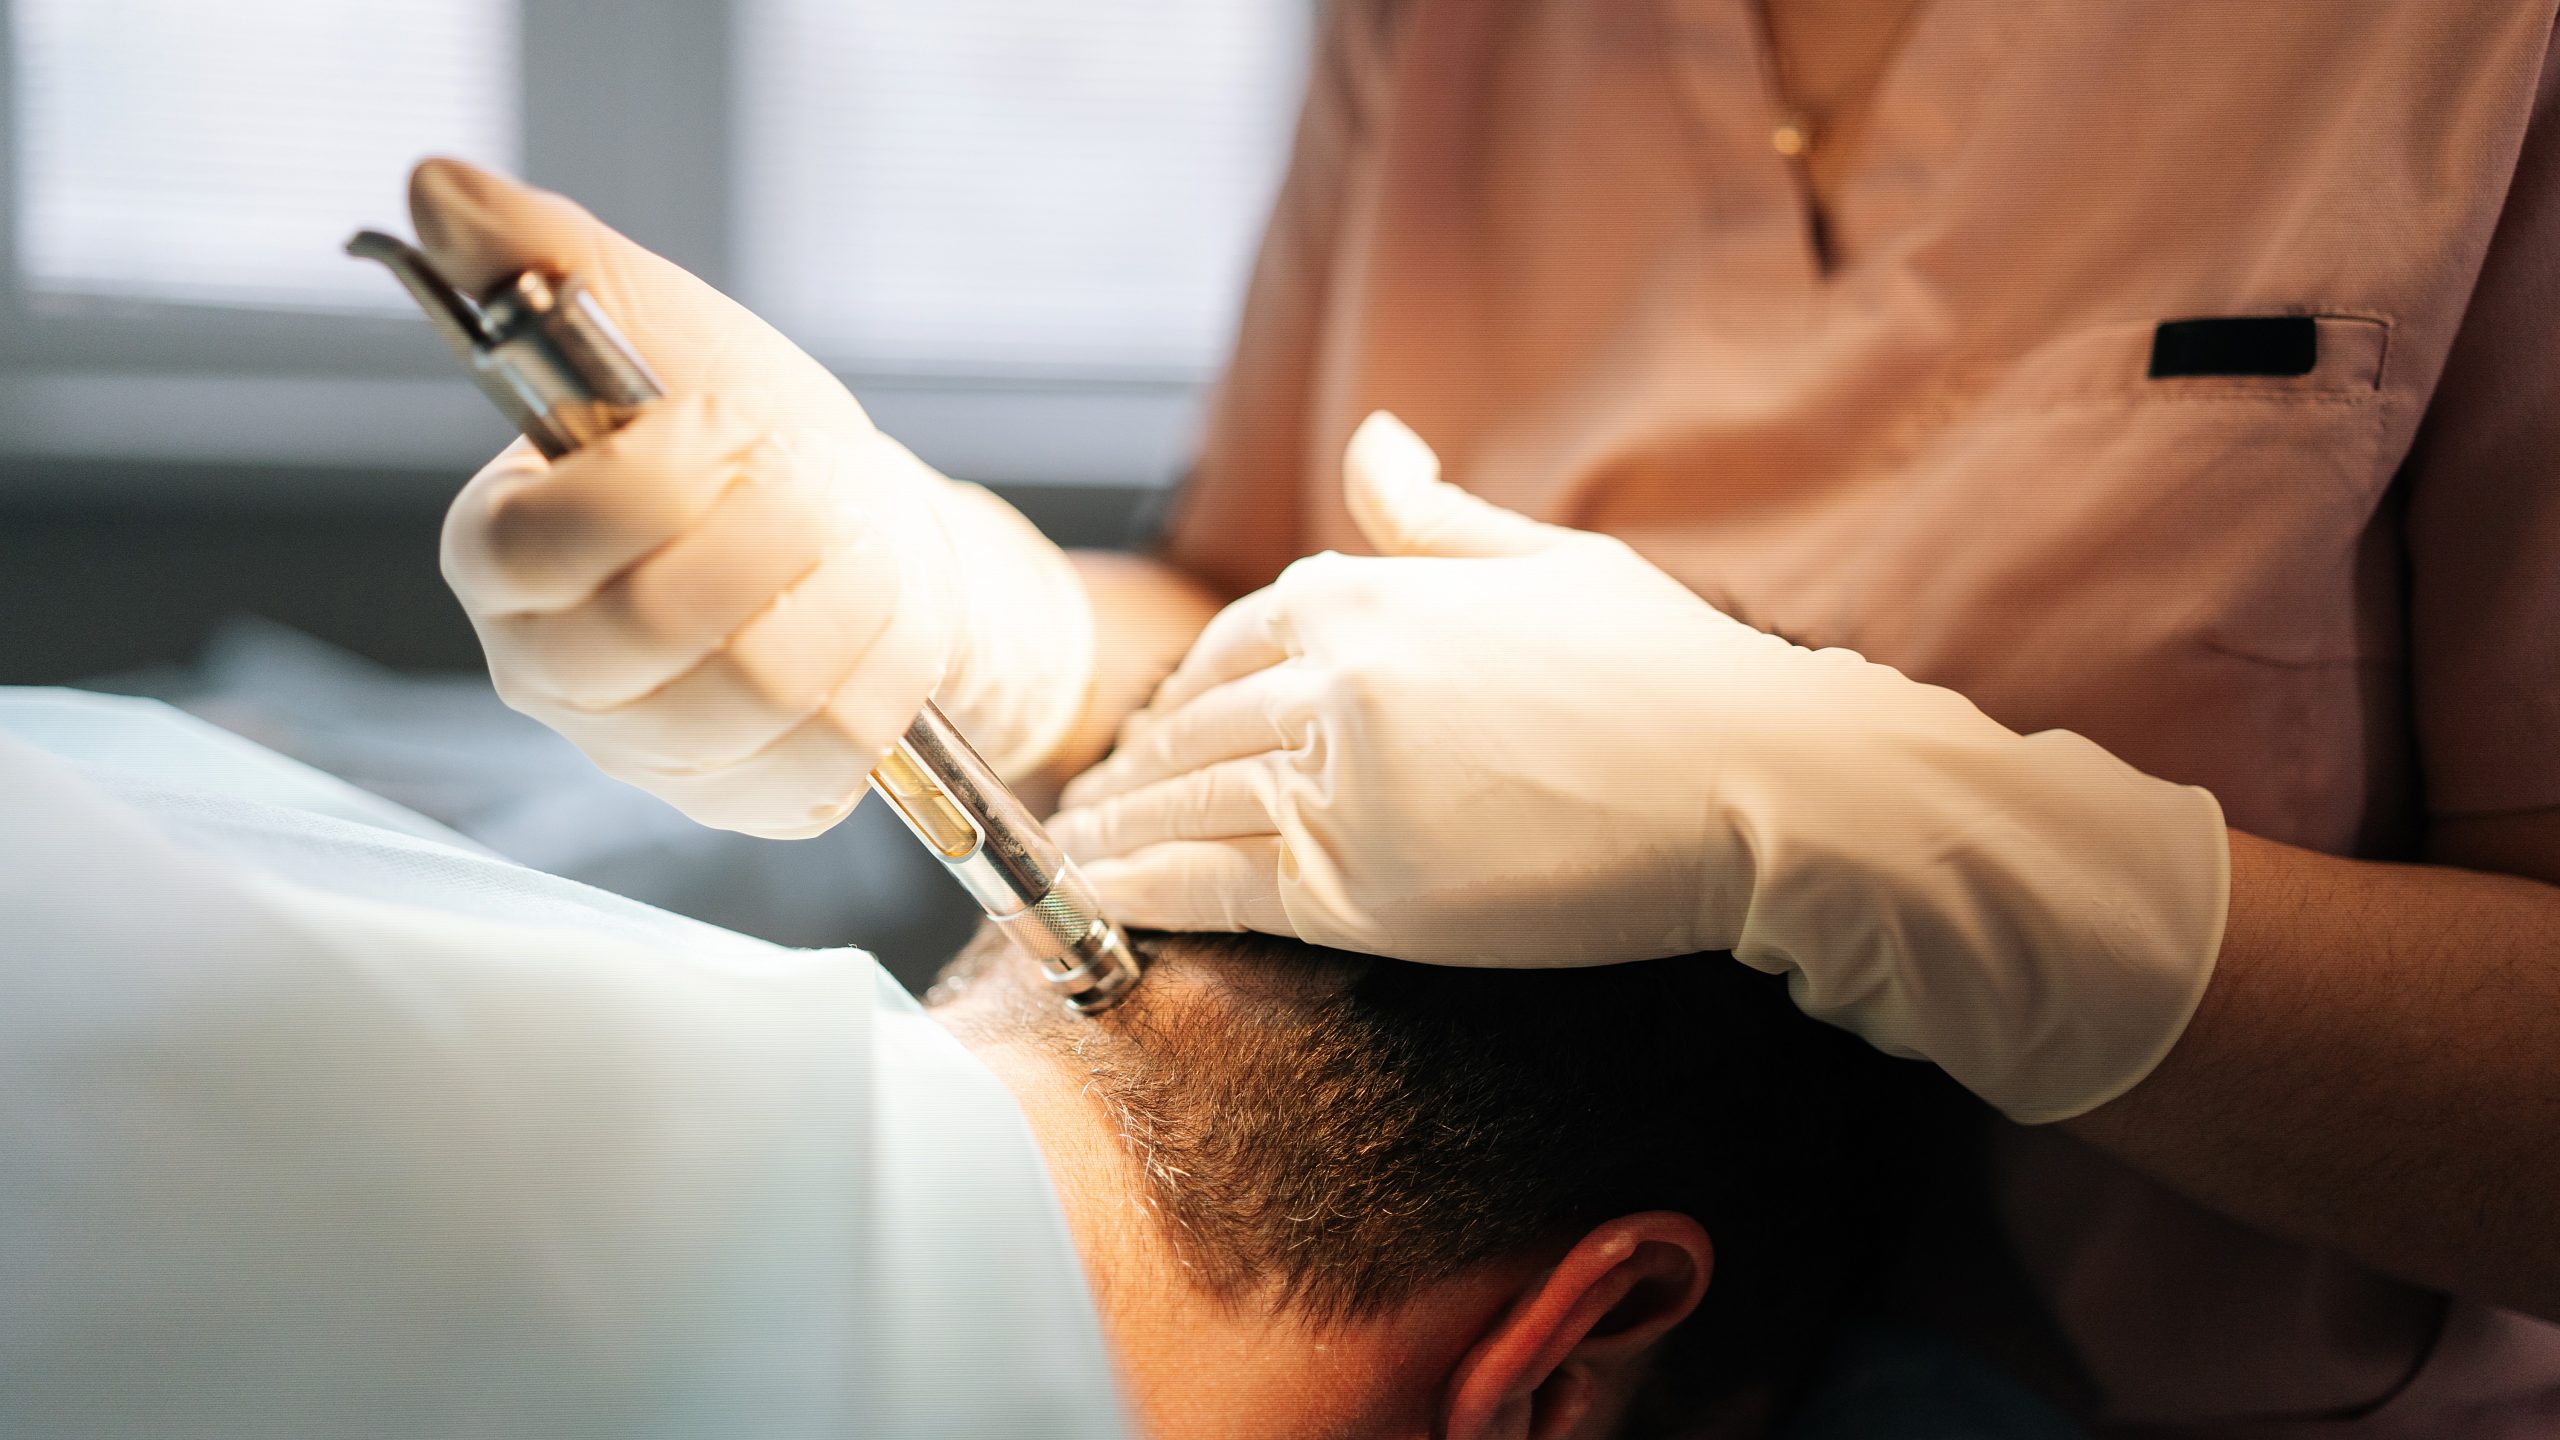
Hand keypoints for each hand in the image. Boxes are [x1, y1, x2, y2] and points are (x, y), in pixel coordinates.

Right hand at [415, 159, 1092, 837]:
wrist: (859, 528)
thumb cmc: (747, 434)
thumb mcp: (659, 326)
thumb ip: (543, 259)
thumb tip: (436, 187)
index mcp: (498, 553)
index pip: (540, 547)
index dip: (659, 484)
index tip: (732, 424)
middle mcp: (552, 672)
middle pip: (654, 630)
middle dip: (772, 535)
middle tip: (816, 481)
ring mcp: (646, 752)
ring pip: (756, 695)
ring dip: (844, 594)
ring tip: (858, 541)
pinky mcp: (744, 801)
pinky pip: (827, 759)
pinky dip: (886, 672)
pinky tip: (881, 620)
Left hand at [1053, 412, 2229, 1121]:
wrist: (1761, 782)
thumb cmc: (1674, 672)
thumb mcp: (1547, 561)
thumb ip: (1435, 517)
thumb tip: (1370, 446)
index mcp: (1369, 591)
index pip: (1232, 643)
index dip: (1180, 695)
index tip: (1151, 729)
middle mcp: (1336, 675)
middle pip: (1194, 727)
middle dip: (1133, 768)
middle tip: (1086, 803)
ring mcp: (1344, 782)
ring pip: (1190, 805)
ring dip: (1118, 830)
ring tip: (1073, 855)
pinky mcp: (1363, 888)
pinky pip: (1216, 885)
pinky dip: (1141, 890)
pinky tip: (1093, 903)